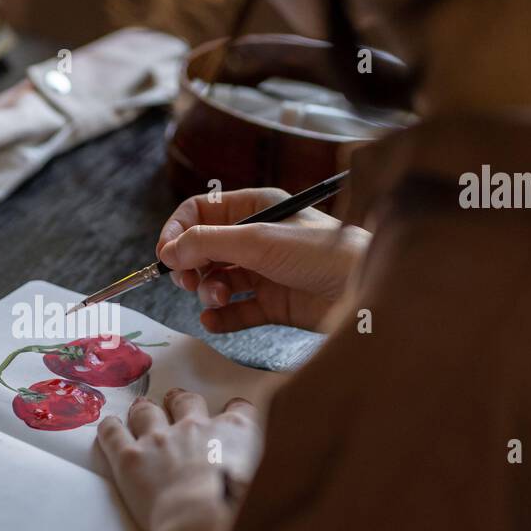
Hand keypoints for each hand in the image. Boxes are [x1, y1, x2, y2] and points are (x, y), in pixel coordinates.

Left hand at [96, 388, 261, 530]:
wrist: (202, 521)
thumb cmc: (240, 508)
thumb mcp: (265, 481)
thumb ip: (259, 466)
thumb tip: (258, 472)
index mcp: (233, 432)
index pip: (238, 410)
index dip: (234, 411)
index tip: (231, 413)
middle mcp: (196, 427)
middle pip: (187, 402)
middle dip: (180, 401)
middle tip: (174, 401)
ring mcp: (160, 439)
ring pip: (147, 412)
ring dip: (143, 409)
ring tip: (140, 408)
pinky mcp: (130, 457)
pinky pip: (114, 434)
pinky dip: (110, 428)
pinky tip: (109, 425)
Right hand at [156, 187, 369, 331]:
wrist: (365, 290)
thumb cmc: (322, 252)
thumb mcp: (258, 240)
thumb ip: (208, 243)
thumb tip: (168, 250)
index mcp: (255, 209)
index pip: (201, 212)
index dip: (178, 230)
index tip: (165, 254)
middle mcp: (258, 239)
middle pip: (204, 249)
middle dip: (191, 265)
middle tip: (187, 280)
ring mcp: (264, 273)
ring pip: (217, 281)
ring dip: (208, 291)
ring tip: (218, 299)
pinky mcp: (273, 304)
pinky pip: (236, 311)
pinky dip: (221, 318)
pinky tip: (214, 321)